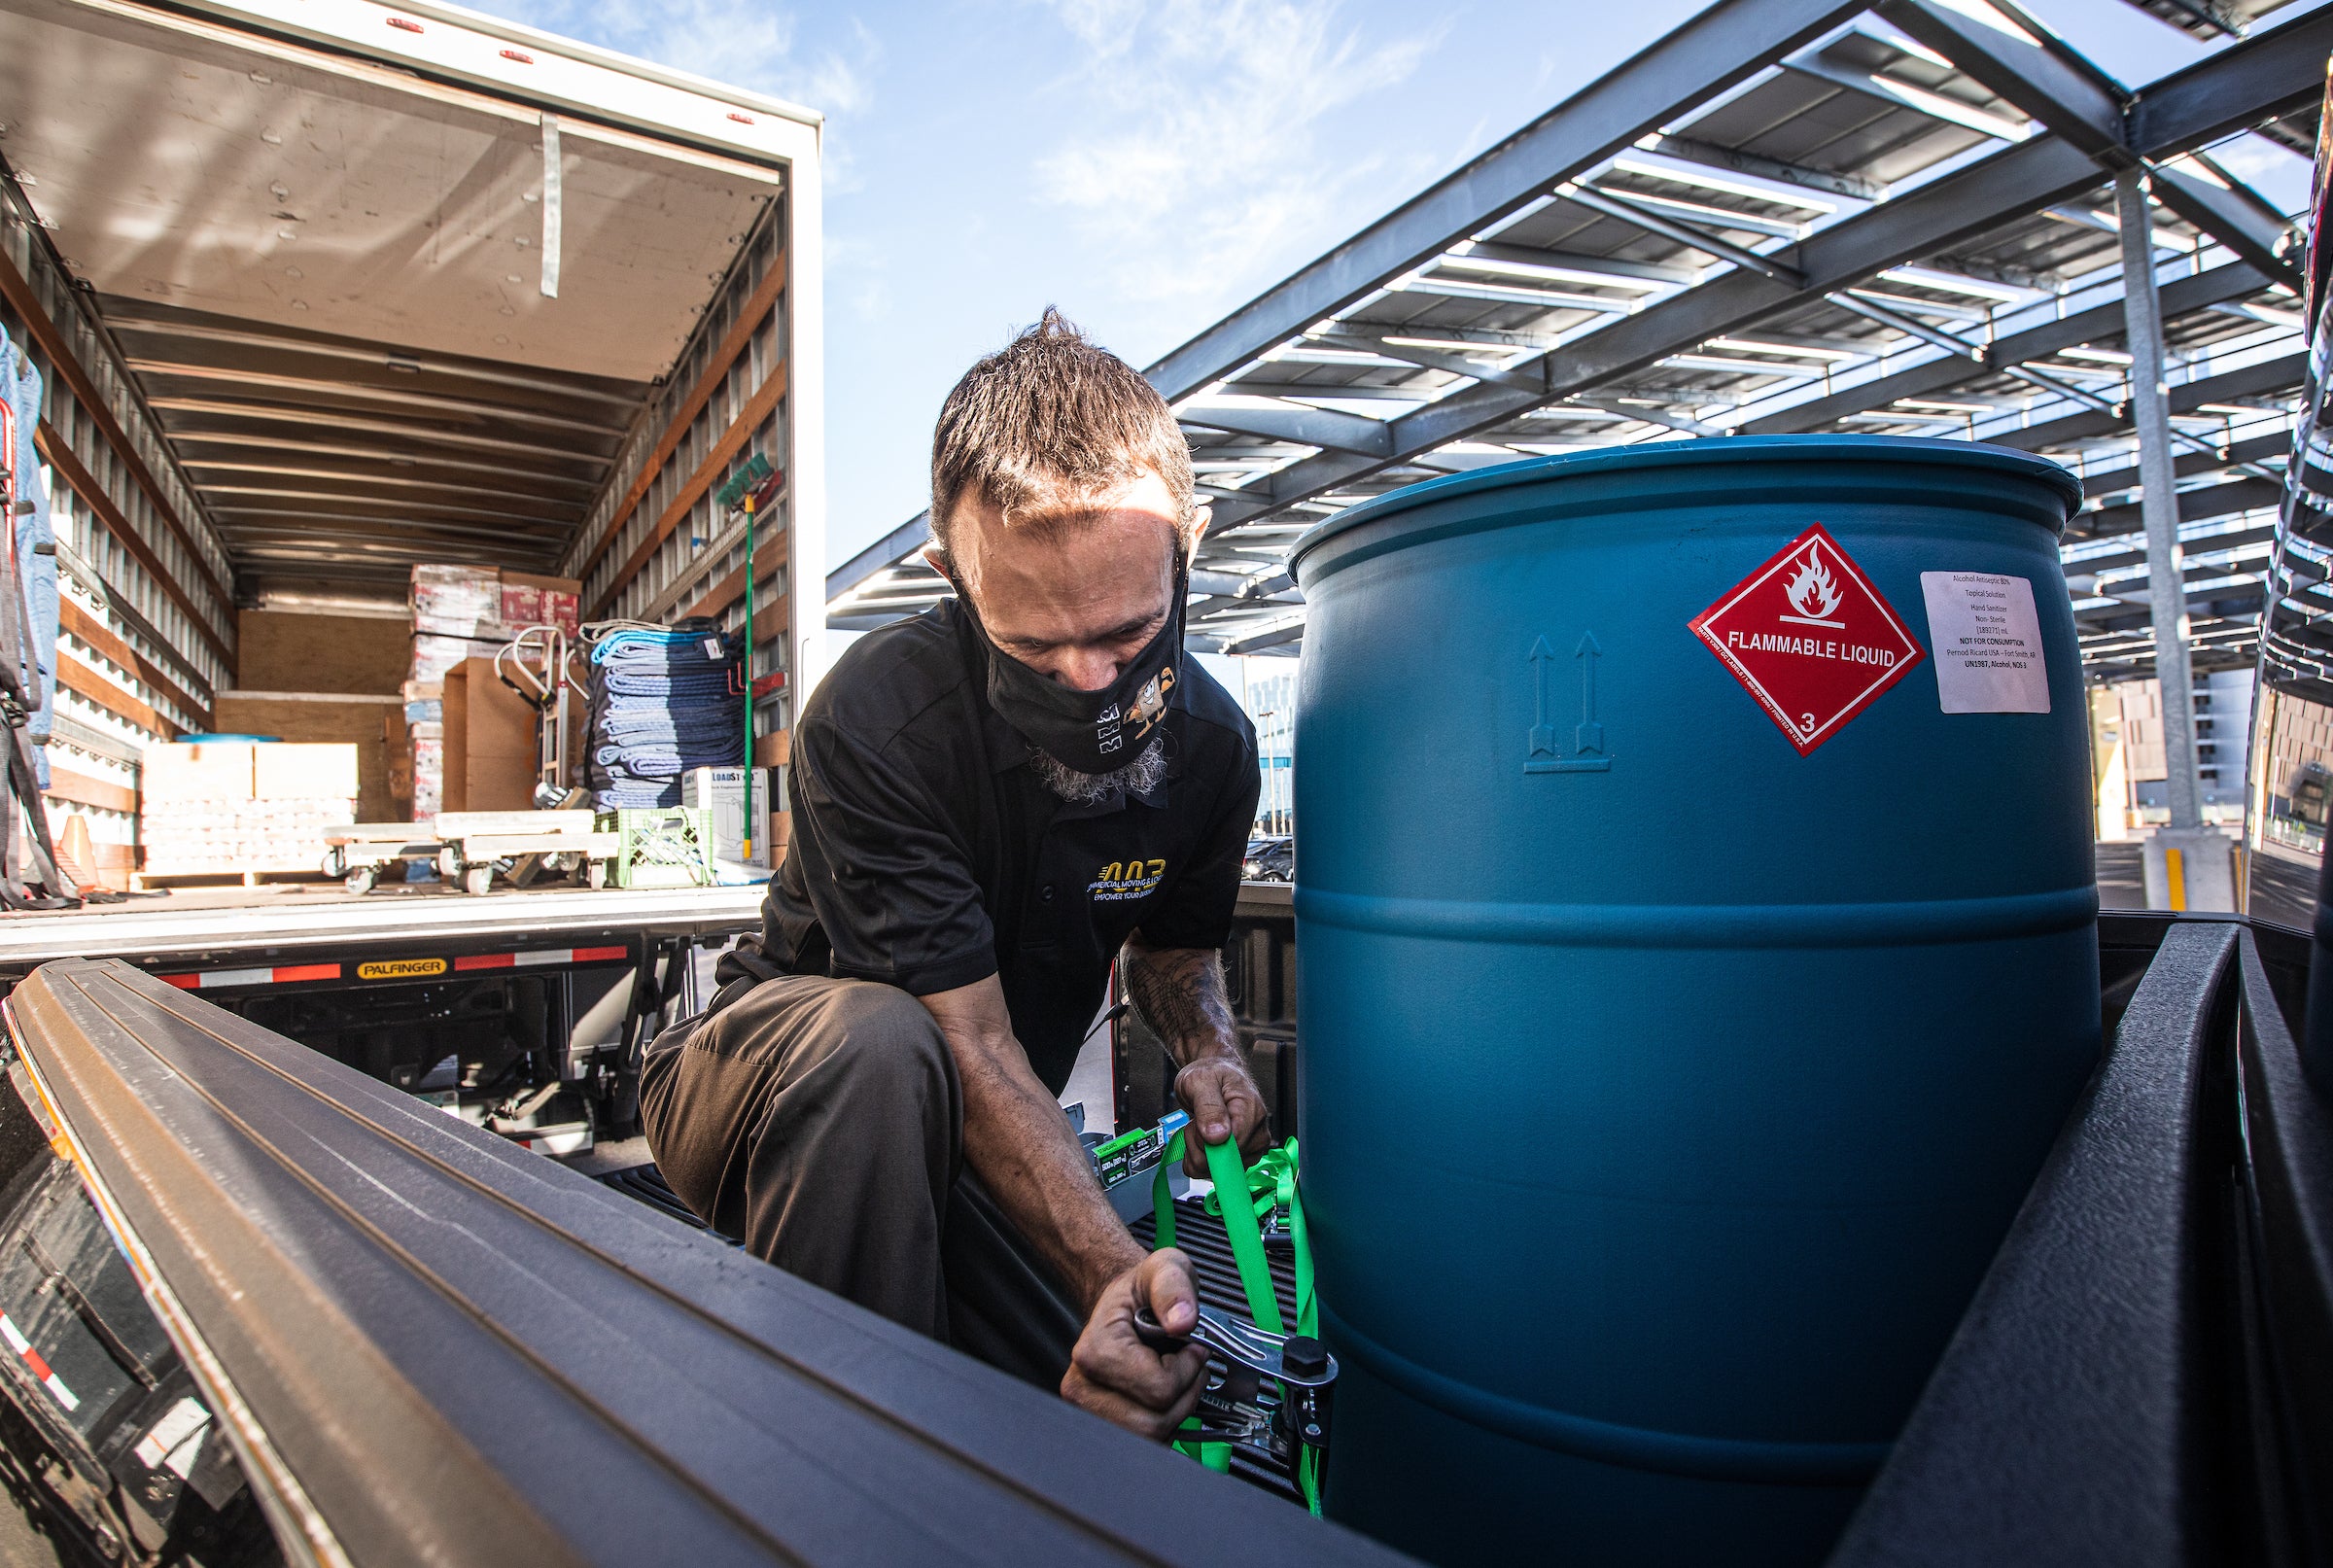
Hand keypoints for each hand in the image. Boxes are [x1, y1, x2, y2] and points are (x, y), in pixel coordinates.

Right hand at [1061, 1250, 1210, 1439]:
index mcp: (1095, 1351)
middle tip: (1187, 1366)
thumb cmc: (1142, 1290)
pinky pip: (1147, 1443)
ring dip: (1177, 1410)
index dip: (1187, 1370)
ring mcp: (1090, 1411)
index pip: (1158, 1389)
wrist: (1125, 1304)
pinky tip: (1165, 1394)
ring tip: (1176, 1377)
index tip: (1189, 1347)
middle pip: (1154, 1424)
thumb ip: (1174, 1289)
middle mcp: (1083, 1388)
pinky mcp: (1104, 1425)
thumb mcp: (1164, 1269)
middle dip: (1184, 1396)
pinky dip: (1167, 1423)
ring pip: (1151, 1438)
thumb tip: (1183, 1321)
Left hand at [1175, 1053, 1269, 1176]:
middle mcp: (1256, 1135)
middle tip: (1198, 1120)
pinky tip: (1201, 1139)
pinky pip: (1210, 1173)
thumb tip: (1218, 1137)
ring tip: (1201, 1126)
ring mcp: (1249, 1150)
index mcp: (1252, 1113)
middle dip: (1198, 1144)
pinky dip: (1198, 1158)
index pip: (1230, 1146)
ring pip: (1214, 1172)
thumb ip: (1209, 1108)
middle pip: (1222, 1163)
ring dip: (1197, 1151)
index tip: (1198, 1122)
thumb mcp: (1201, 1081)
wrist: (1214, 1075)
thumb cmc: (1211, 1074)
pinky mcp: (1239, 1160)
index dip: (1205, 1139)